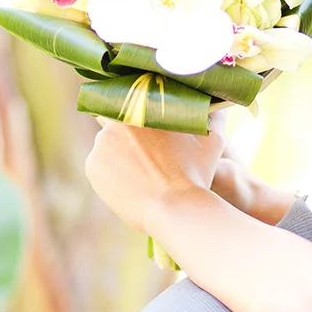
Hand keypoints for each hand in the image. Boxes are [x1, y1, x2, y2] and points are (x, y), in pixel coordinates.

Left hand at [85, 117, 227, 233]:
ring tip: (139, 173)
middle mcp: (118, 120)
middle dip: (129, 135)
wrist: (175, 209)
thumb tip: (219, 106)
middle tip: (146, 155)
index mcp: (144, 107)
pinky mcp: (92, 165)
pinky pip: (99, 165)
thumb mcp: (212, 141)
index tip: (149, 129)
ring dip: (118, 153)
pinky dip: (110, 172)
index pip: (135, 102)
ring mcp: (101, 143)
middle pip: (119, 122)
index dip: (141, 115)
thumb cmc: (196, 175)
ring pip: (108, 145)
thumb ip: (214, 119)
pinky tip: (130, 183)